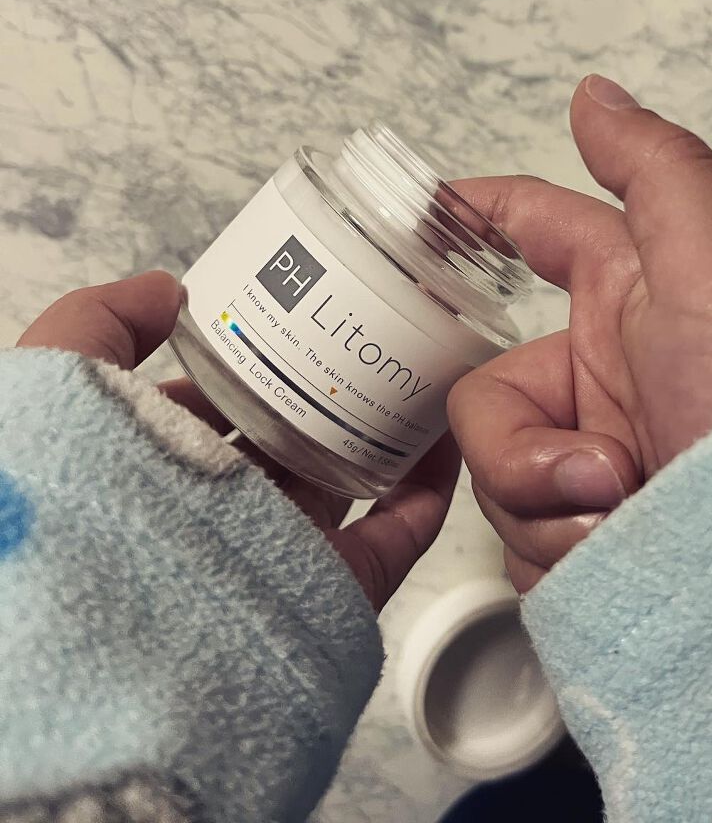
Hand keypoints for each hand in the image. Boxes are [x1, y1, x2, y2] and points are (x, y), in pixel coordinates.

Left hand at [18, 272, 458, 609]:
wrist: (109, 628)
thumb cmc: (76, 497)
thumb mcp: (58, 382)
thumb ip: (99, 324)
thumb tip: (170, 289)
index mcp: (155, 467)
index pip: (207, 406)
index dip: (243, 359)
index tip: (287, 316)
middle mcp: (218, 509)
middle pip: (286, 438)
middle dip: (324, 386)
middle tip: (367, 331)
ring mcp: (281, 548)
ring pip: (348, 478)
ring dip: (388, 426)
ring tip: (423, 366)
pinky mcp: (334, 584)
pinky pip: (397, 531)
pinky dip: (428, 486)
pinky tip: (446, 433)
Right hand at [448, 75, 711, 591]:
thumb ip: (653, 168)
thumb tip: (592, 91)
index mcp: (624, 296)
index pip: (532, 230)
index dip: (470, 215)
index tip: (406, 218)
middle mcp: (602, 375)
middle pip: (485, 392)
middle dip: (522, 445)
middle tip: (601, 475)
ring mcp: (591, 463)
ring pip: (492, 475)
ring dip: (546, 507)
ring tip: (631, 523)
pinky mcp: (586, 541)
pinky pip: (516, 542)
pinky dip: (558, 556)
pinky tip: (621, 563)